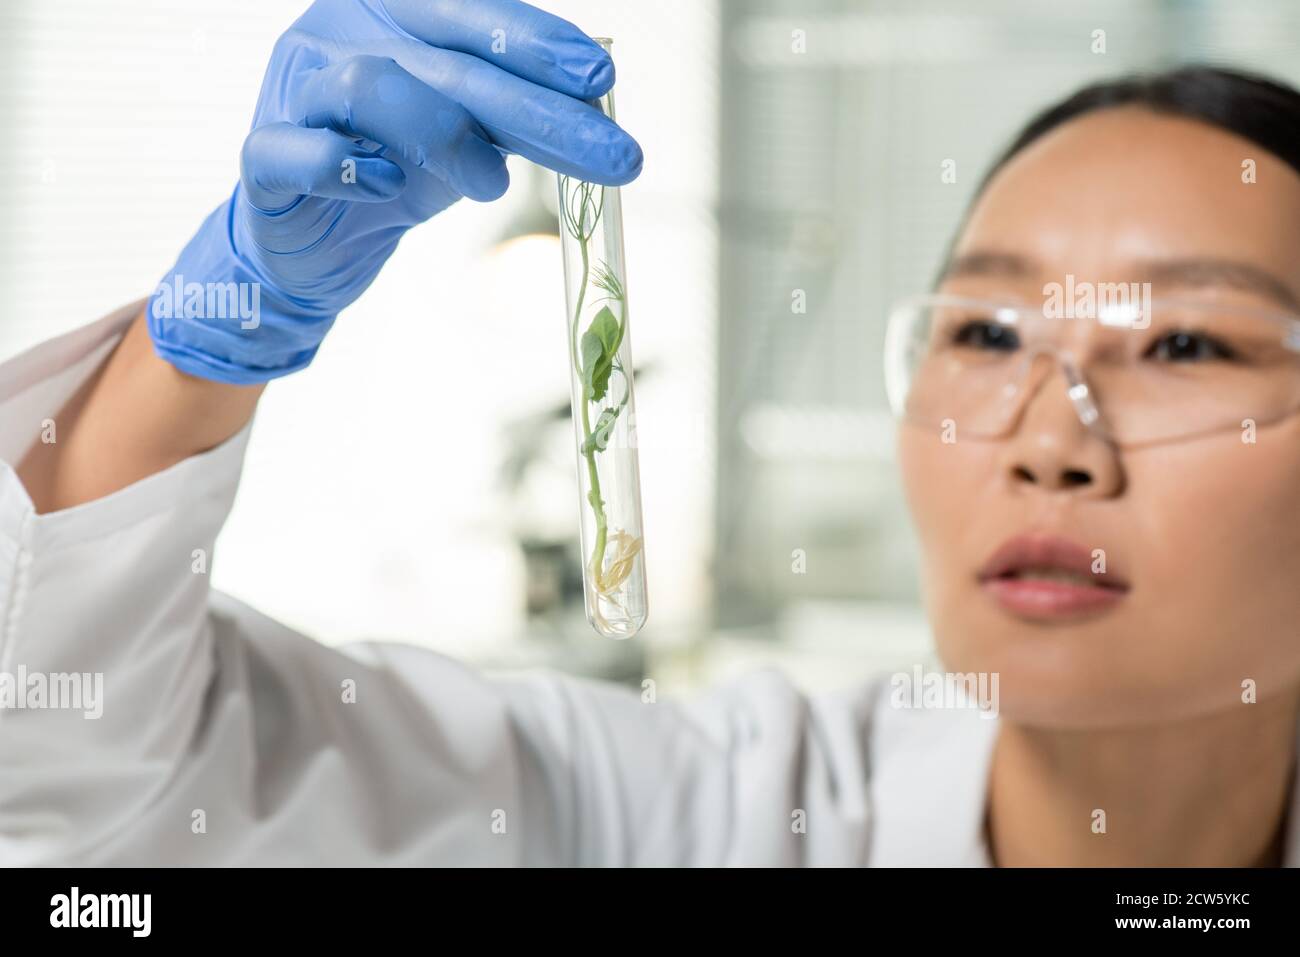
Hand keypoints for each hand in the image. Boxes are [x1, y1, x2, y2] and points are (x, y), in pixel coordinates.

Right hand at [146, 0, 641, 383]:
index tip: (599, 79)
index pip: (468, 10)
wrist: (313, 241)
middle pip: (444, 59)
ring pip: (368, 87)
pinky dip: (346, 167)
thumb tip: (594, 101)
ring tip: (493, 186)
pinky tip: (389, 189)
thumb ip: (512, 110)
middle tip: (609, 153)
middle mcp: (338, 34)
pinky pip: (296, 151)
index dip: (534, 40)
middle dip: (534, 108)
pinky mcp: (264, 157)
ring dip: (446, 137)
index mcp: (389, 12)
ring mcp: (295, 92)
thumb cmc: (394, 169)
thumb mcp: (466, 133)